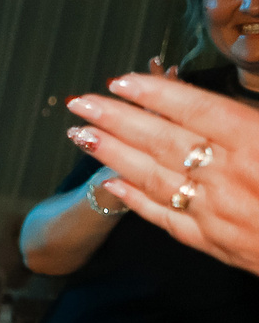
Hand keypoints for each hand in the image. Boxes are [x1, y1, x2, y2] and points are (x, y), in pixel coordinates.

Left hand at [68, 74, 258, 276]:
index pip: (195, 110)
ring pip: (154, 177)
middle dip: (116, 119)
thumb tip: (229, 105)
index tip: (120, 80)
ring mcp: (217, 212)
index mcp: (257, 143)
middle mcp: (230, 176)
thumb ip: (256, 116)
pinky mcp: (214, 242)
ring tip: (81, 134)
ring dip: (112, 154)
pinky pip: (165, 217)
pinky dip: (136, 198)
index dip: (155, 93)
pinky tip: (113, 181)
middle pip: (162, 140)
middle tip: (80, 103)